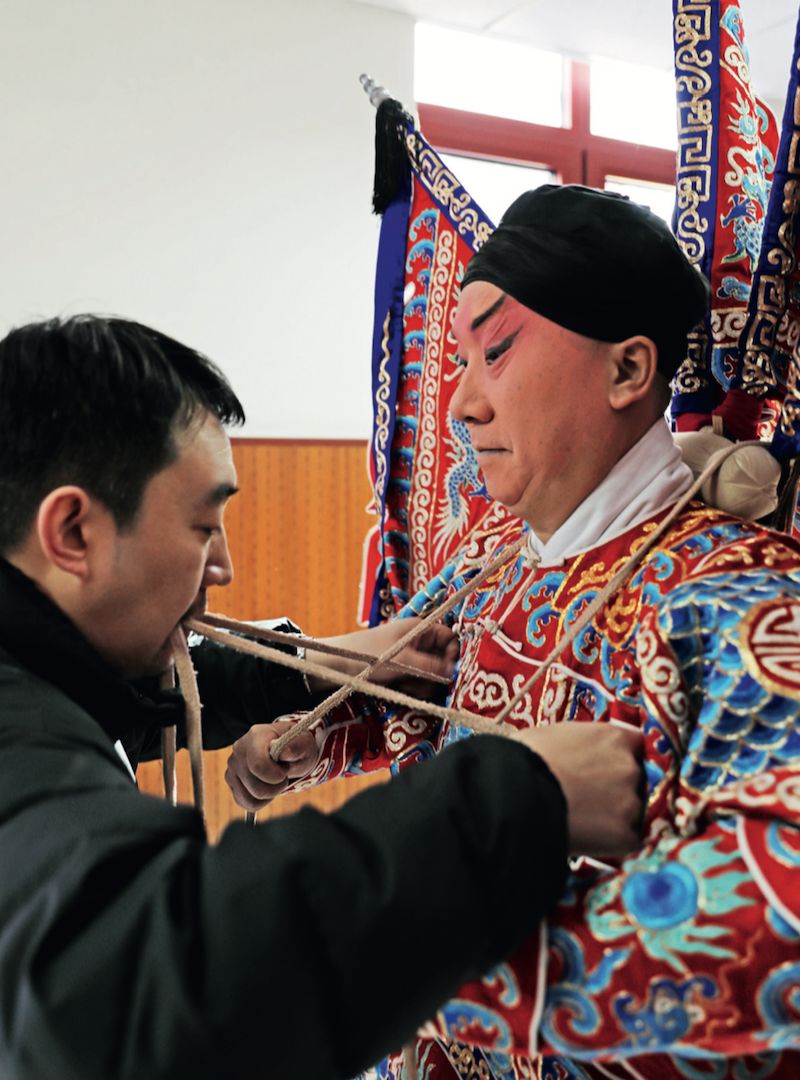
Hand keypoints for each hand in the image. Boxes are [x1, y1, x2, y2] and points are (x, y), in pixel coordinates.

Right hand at [224, 716, 319, 810]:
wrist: (287, 749)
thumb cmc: (296, 746)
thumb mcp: (304, 743)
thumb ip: (297, 747)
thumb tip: (284, 754)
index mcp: (256, 736)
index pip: (258, 766)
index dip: (275, 777)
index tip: (285, 773)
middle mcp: (239, 750)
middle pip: (255, 787)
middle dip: (276, 787)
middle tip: (284, 776)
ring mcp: (233, 766)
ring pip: (250, 798)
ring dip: (269, 795)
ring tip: (275, 781)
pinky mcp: (232, 781)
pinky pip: (245, 803)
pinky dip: (260, 801)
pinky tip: (267, 787)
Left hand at [307, 619, 458, 697]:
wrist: (337, 666)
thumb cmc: (368, 655)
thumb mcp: (402, 660)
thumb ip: (430, 666)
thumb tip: (454, 672)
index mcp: (420, 629)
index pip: (450, 639)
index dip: (453, 655)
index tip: (448, 672)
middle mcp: (418, 642)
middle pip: (442, 660)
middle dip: (435, 675)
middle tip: (421, 683)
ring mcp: (410, 658)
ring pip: (431, 675)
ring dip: (423, 685)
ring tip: (406, 686)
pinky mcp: (402, 672)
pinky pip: (418, 682)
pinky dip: (413, 688)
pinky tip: (401, 690)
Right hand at [512, 722, 643, 857]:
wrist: (517, 796)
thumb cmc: (525, 760)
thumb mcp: (554, 735)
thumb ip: (579, 742)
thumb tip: (574, 752)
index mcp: (614, 737)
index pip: (633, 745)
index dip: (617, 758)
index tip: (602, 768)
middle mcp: (630, 767)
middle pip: (635, 778)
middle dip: (616, 788)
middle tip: (587, 798)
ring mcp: (632, 802)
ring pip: (632, 811)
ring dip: (613, 815)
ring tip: (580, 820)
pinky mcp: (626, 835)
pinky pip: (625, 840)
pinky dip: (608, 842)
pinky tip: (584, 837)